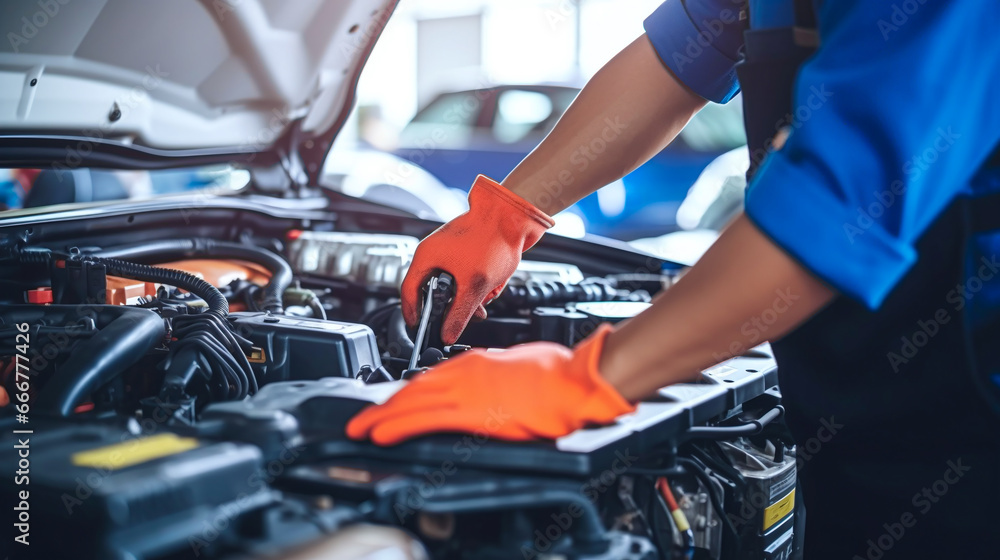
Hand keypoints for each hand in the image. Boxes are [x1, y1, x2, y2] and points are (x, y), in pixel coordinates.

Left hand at [346, 324, 634, 444]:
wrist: (574, 379)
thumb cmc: (559, 373)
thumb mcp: (521, 367)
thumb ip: (501, 378)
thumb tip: (497, 389)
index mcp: (477, 362)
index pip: (431, 377)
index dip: (407, 392)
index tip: (392, 403)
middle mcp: (466, 371)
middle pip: (413, 388)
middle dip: (384, 404)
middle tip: (361, 418)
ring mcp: (466, 391)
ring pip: (411, 401)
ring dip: (382, 415)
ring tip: (361, 428)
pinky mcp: (472, 411)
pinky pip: (425, 419)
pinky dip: (399, 425)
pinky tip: (382, 433)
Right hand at [401, 175, 553, 344]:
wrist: (515, 216)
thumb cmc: (492, 238)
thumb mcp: (474, 284)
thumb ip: (459, 313)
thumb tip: (448, 333)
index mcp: (427, 257)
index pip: (409, 291)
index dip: (414, 313)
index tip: (420, 329)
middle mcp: (435, 253)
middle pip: (433, 291)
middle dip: (452, 307)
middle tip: (463, 318)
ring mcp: (452, 252)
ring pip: (454, 286)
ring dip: (469, 297)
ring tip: (484, 300)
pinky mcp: (468, 252)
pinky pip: (467, 277)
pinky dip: (478, 286)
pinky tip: (492, 288)